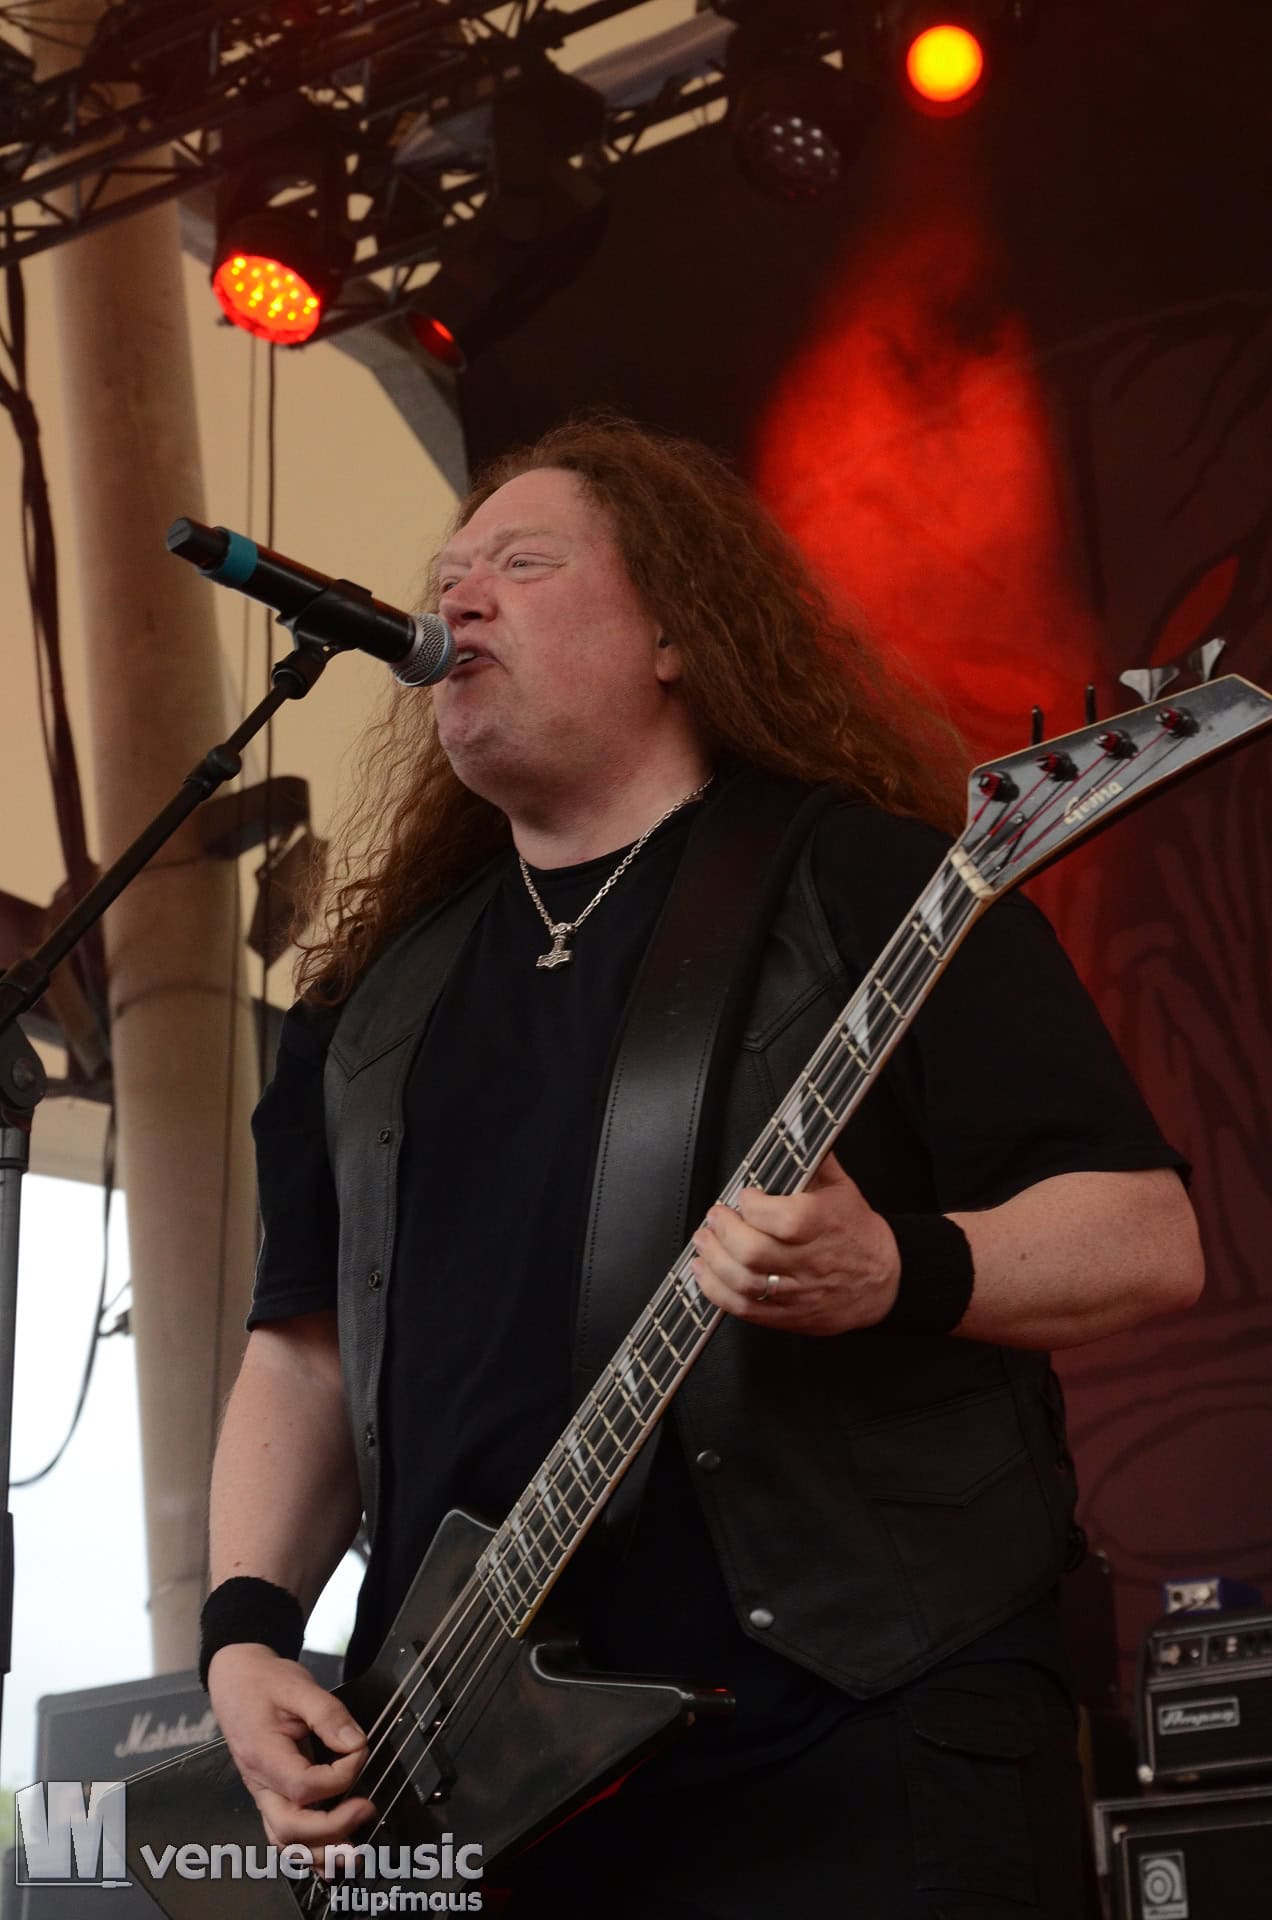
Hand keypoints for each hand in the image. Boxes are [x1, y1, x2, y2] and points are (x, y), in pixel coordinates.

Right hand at [207, 1644, 374, 1867]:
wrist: (235, 1681)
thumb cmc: (264, 1683)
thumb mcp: (298, 1685)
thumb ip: (328, 1714)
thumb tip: (355, 1744)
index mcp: (263, 1755)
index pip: (303, 1785)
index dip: (339, 1777)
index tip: (359, 1753)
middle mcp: (259, 1783)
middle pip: (289, 1828)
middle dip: (331, 1830)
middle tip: (366, 1811)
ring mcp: (262, 1793)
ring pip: (284, 1840)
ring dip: (319, 1852)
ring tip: (353, 1854)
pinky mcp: (269, 1795)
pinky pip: (283, 1833)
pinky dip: (306, 1850)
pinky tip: (330, 1857)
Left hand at [690, 1152, 900, 1335]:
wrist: (883, 1283)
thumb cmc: (857, 1233)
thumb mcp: (843, 1189)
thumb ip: (815, 1159)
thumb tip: (793, 1126)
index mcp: (824, 1225)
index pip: (781, 1219)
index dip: (752, 1205)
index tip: (744, 1195)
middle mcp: (809, 1262)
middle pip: (754, 1252)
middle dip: (724, 1231)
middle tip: (714, 1217)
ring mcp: (797, 1292)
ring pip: (745, 1282)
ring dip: (713, 1260)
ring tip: (703, 1242)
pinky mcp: (787, 1315)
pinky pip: (745, 1308)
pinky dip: (716, 1292)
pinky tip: (704, 1273)